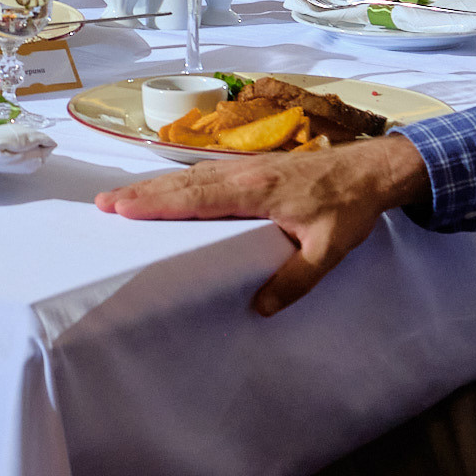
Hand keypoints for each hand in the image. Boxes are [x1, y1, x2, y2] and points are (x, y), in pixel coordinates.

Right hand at [95, 133, 428, 314]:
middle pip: (182, 184)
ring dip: (154, 186)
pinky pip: (204, 174)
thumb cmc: (350, 208)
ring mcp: (246, 167)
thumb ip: (296, 279)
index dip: (157, 202)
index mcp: (257, 190)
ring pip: (190, 177)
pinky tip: (164, 190)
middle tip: (102, 203)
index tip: (122, 207)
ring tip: (120, 198)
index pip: (196, 198)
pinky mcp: (252, 167)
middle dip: (141, 193)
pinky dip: (177, 183)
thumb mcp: (329, 250)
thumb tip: (261, 308)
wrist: (372, 170)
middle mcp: (243, 173)